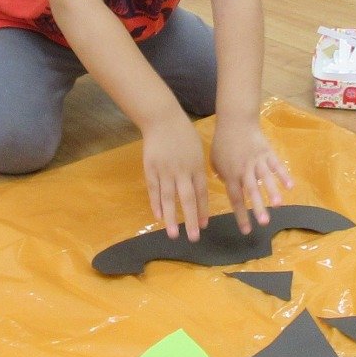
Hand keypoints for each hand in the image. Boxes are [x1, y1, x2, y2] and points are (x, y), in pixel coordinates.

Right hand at [142, 112, 208, 240]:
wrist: (162, 119)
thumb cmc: (183, 133)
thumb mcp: (197, 150)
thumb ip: (197, 170)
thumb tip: (199, 188)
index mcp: (196, 166)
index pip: (201, 193)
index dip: (203, 210)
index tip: (204, 225)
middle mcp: (182, 171)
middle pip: (187, 199)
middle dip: (191, 220)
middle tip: (194, 238)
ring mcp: (165, 171)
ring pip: (169, 198)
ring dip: (171, 218)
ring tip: (173, 234)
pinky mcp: (151, 169)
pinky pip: (154, 190)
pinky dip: (156, 204)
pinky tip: (158, 217)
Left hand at [211, 120, 293, 234]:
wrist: (235, 121)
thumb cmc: (223, 142)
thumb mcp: (214, 161)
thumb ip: (221, 175)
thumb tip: (226, 186)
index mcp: (230, 174)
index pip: (235, 198)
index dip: (241, 215)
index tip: (247, 230)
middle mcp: (244, 170)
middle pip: (251, 191)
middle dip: (258, 207)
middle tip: (264, 222)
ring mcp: (257, 161)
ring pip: (265, 178)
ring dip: (272, 192)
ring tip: (279, 206)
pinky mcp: (267, 152)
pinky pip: (276, 165)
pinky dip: (283, 175)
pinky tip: (290, 186)